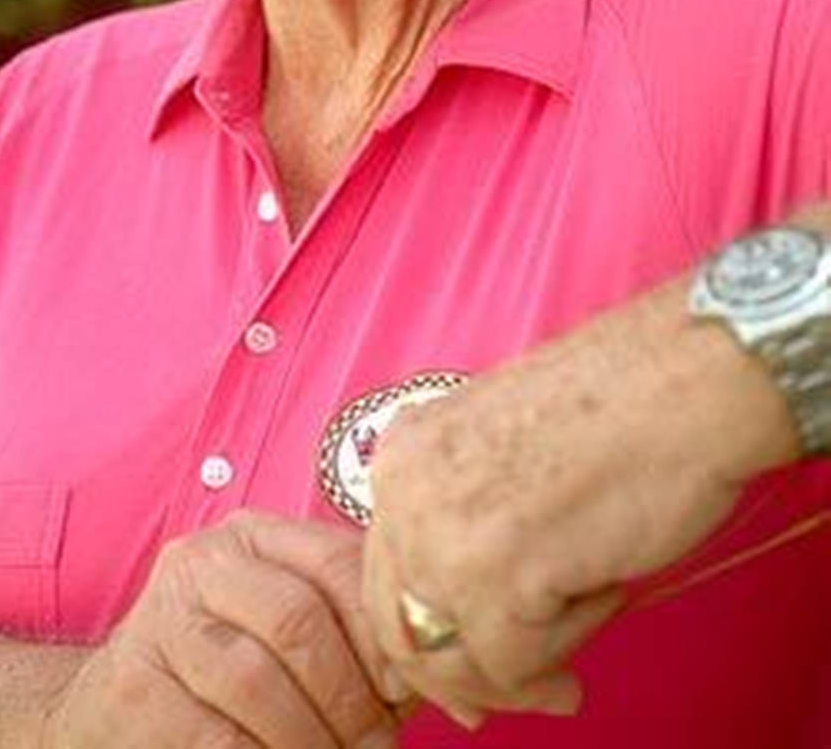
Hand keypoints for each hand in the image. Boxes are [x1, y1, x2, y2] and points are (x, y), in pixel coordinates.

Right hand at [48, 510, 401, 747]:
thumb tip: (459, 683)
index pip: (338, 562)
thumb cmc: (228, 672)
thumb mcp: (289, 633)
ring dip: (312, 740)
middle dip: (351, 698)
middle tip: (377, 746)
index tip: (409, 690)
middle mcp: (205, 561)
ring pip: (257, 679)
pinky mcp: (135, 686)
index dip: (383, 632)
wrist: (113, 708)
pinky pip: (217, 736)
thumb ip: (358, 639)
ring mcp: (163, 619)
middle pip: (299, 620)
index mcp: (256, 535)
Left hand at [362, 275, 798, 726]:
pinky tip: (603, 600)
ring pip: (458, 657)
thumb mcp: (500, 452)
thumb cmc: (618, 407)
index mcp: (403, 455)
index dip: (428, 641)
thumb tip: (466, 627)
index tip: (471, 677)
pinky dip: (563, 651)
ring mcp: (445, 534)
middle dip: (464, 678)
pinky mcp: (501, 574)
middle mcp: (405, 492)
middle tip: (531, 691)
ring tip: (583, 641)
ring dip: (524, 666)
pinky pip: (515, 662)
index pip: (387, 579)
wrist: (681, 377)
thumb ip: (468, 520)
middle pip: (405, 629)